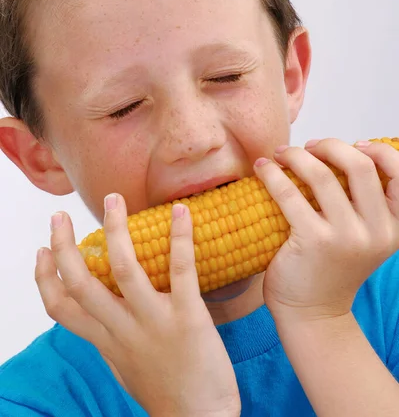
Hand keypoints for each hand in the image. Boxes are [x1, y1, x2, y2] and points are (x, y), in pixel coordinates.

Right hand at [35, 196, 240, 416]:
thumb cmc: (164, 390)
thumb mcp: (123, 365)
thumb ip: (109, 336)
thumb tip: (101, 312)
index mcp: (106, 340)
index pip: (62, 308)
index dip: (45, 278)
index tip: (42, 251)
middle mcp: (122, 328)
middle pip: (81, 283)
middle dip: (64, 247)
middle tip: (60, 216)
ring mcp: (153, 321)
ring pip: (124, 268)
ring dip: (116, 230)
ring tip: (113, 199)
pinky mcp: (188, 317)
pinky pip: (181, 271)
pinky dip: (180, 238)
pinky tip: (180, 211)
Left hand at [253, 138, 398, 323]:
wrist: (312, 313)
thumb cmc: (332, 267)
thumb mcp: (362, 236)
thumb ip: (361, 202)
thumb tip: (337, 152)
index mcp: (393, 226)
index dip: (378, 150)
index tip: (354, 143)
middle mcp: (376, 231)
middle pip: (360, 165)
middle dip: (331, 145)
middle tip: (309, 146)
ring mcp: (345, 237)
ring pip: (322, 174)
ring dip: (296, 154)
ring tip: (280, 153)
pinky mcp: (312, 241)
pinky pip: (289, 193)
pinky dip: (272, 174)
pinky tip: (262, 168)